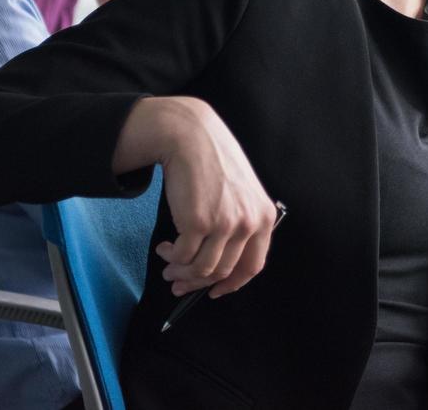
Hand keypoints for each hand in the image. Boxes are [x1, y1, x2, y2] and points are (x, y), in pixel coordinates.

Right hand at [117, 97, 278, 298]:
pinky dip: (171, 257)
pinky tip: (164, 248)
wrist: (191, 136)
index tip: (216, 290)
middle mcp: (248, 223)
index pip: (253, 265)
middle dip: (198, 283)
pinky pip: (183, 256)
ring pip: (202, 269)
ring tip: (168, 266)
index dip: (232, 284)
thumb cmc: (212, 161)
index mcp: (263, 217)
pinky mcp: (198, 222)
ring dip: (181, 273)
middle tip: (179, 284)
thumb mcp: (241, 191)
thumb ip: (239, 222)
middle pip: (223, 271)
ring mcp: (225, 224)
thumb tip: (219, 262)